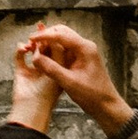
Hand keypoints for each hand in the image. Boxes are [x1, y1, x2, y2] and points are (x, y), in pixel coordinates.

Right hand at [16, 25, 130, 132]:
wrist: (107, 105)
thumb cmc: (92, 95)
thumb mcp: (69, 82)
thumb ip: (51, 69)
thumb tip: (34, 57)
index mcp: (85, 48)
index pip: (61, 35)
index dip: (44, 36)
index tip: (31, 38)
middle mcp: (85, 46)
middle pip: (62, 33)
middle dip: (46, 36)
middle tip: (32, 43)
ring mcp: (83, 53)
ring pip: (63, 41)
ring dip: (49, 43)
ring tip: (36, 49)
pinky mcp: (81, 60)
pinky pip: (65, 50)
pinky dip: (54, 52)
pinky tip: (45, 57)